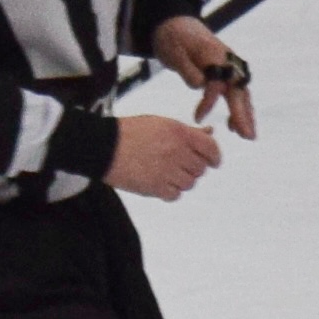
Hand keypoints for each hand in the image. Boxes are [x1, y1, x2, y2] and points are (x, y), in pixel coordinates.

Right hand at [106, 113, 223, 200]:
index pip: (211, 148)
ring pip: (189, 183)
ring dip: (182, 180)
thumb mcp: (161, 123)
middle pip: (200, 168)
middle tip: (180, 164)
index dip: (215, 157)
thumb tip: (210, 132)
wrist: (103, 147)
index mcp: (179, 133)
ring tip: (166, 172)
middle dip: (193, 167)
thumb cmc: (130, 132)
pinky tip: (160, 182)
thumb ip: (187, 130)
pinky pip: (175, 195)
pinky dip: (170, 191)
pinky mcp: (155, 187)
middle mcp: (176, 152)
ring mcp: (166, 171)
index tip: (213, 162)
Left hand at [152, 14, 255, 137]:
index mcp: (214, 55)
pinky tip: (234, 125)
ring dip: (245, 114)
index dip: (208, 102)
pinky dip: (239, 108)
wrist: (177, 24)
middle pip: (238, 89)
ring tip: (247, 135)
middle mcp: (228, 60)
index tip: (197, 118)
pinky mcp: (228, 72)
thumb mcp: (174, 52)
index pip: (216, 82)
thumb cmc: (173, 38)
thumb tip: (200, 85)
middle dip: (242, 113)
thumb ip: (187, 69)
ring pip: (241, 92)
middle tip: (247, 136)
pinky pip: (237, 92)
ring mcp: (230, 65)